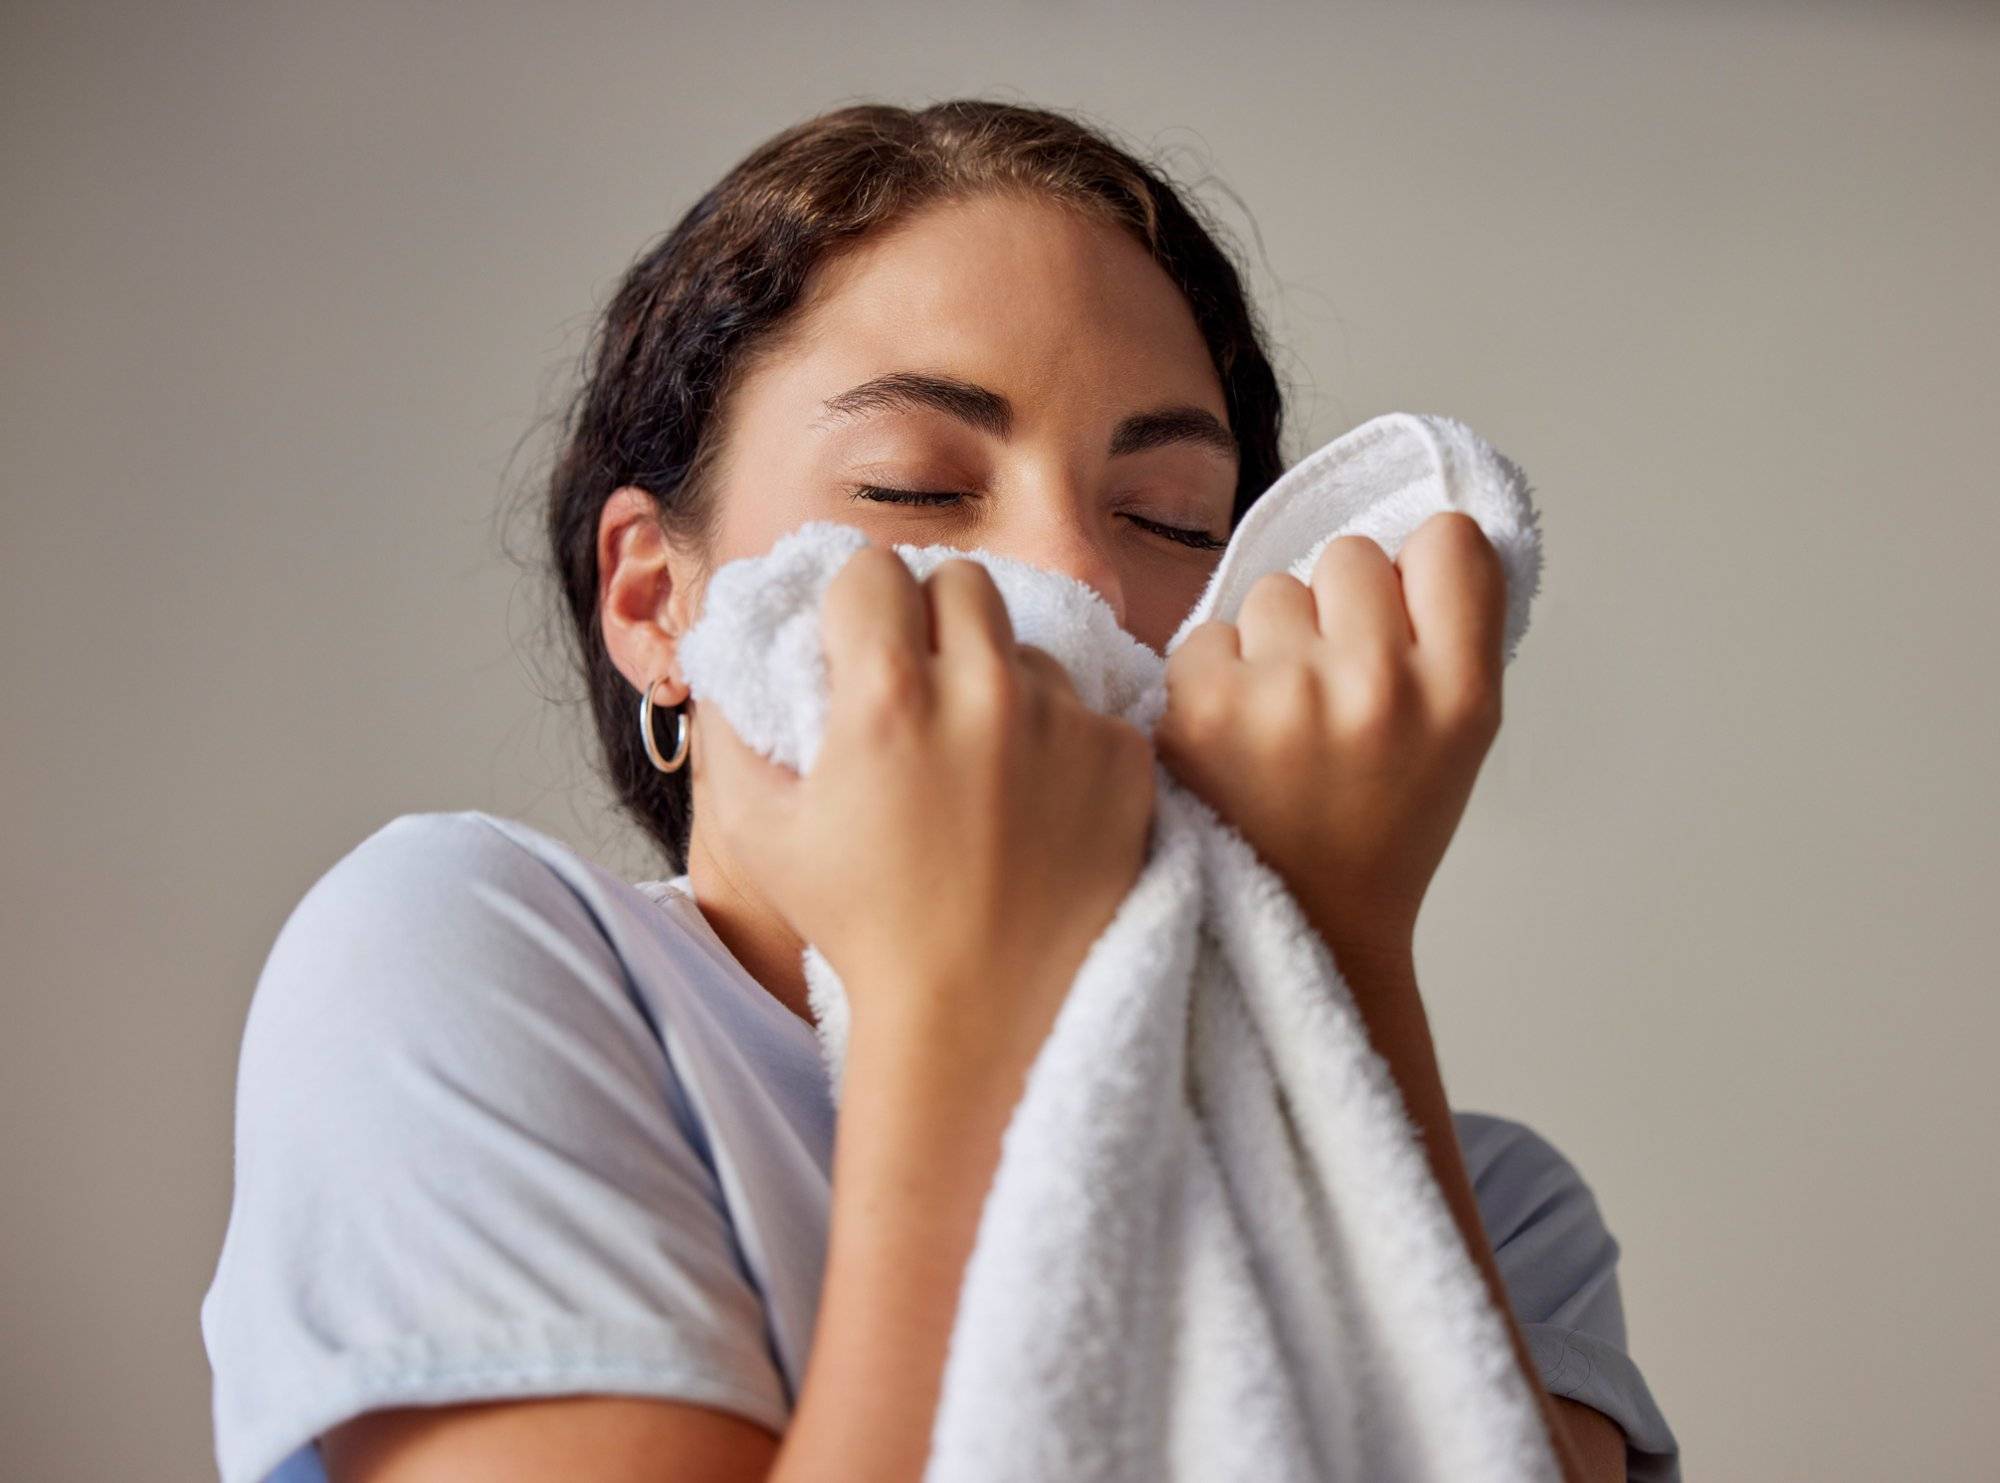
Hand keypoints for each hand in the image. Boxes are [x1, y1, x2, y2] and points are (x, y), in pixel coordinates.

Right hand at [693, 544, 1157, 1069]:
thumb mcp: (763, 837)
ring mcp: (1066, 725)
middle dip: (936, 620)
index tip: (861, 645)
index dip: (860, 604)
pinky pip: (1091, 709)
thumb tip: (728, 667)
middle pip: (963, 582)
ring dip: (1005, 682)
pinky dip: (1065, 742)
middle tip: (924, 687)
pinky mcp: (1126, 760)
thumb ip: (731, 738)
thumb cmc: (863, 930)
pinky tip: (1039, 803)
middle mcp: (983, 694)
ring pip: (1032, 647)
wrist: (984, 1018)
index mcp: (887, 699)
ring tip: (984, 763)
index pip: (875, 570)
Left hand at [1154, 511, 1507, 970]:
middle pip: (1350, 555)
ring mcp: (1286, 695)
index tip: (1407, 616)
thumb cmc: (1377, 831)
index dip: (1420, 571)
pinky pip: (1208, 634)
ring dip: (1273, 639)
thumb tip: (1421, 534)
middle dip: (1338, 607)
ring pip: (1274, 588)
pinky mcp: (1201, 708)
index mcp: (1461, 694)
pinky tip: (1234, 739)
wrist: (1306, 930)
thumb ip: (1450, 635)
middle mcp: (1380, 687)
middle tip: (1334, 690)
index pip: (1450, 541)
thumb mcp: (1458, 738)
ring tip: (1283, 721)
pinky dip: (1214, 676)